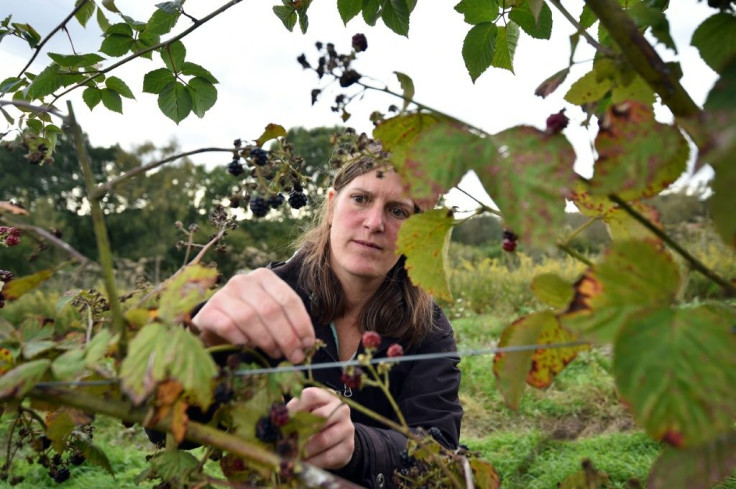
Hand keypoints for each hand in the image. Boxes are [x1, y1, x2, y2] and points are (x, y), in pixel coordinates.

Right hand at [192, 268, 314, 363]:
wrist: (214, 324)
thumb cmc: (250, 321)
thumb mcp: (271, 316)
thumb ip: (288, 324)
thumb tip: (306, 344)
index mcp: (264, 277)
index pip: (288, 299)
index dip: (301, 323)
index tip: (308, 343)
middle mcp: (243, 280)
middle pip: (270, 310)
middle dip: (286, 336)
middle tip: (295, 356)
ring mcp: (223, 294)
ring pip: (250, 318)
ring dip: (266, 340)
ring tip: (275, 354)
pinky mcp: (207, 311)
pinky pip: (228, 326)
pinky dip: (241, 339)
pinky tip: (248, 347)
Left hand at [287, 387, 354, 469]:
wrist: (338, 440)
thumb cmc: (316, 423)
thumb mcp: (306, 412)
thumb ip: (294, 412)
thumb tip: (280, 420)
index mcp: (327, 396)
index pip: (312, 395)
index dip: (297, 407)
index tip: (286, 420)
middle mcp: (341, 409)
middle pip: (320, 417)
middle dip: (301, 431)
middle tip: (287, 441)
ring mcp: (347, 427)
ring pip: (323, 439)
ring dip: (305, 450)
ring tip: (293, 455)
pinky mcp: (348, 446)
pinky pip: (328, 456)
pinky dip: (313, 462)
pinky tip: (304, 463)